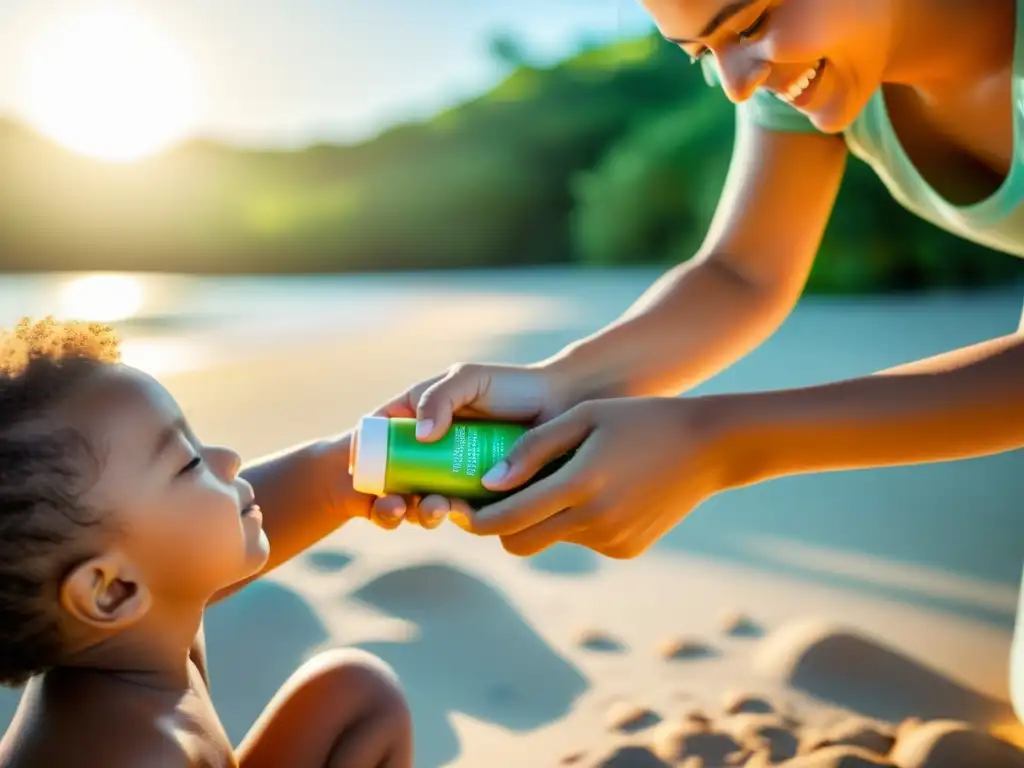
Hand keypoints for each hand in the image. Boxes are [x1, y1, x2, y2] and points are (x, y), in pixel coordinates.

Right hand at [367, 362, 575, 526]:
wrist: (564, 407)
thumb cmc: (515, 386)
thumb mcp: (469, 380)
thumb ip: (438, 398)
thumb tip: (420, 437)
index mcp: (421, 417)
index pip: (381, 439)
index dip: (365, 459)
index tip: (360, 475)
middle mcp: (434, 450)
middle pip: (396, 480)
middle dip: (390, 498)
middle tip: (398, 504)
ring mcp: (456, 475)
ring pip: (424, 500)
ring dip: (420, 511)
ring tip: (435, 507)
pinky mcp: (483, 498)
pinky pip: (459, 514)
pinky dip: (451, 518)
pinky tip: (455, 514)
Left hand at [454, 397, 734, 557]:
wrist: (707, 447)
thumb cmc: (639, 419)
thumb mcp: (582, 416)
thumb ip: (532, 448)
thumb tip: (489, 482)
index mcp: (579, 484)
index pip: (507, 519)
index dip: (475, 519)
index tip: (459, 508)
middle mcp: (594, 521)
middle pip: (519, 543)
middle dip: (500, 527)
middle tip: (496, 500)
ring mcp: (612, 540)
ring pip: (551, 540)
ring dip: (544, 519)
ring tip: (562, 480)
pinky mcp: (626, 550)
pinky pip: (582, 540)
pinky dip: (576, 522)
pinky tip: (599, 490)